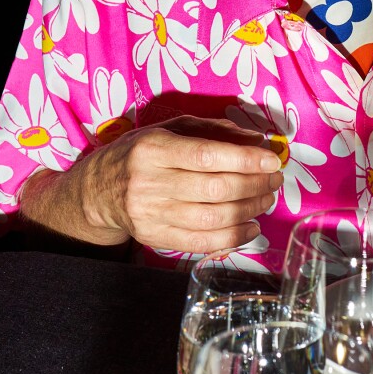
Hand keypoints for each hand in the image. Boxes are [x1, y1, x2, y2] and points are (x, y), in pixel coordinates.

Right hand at [76, 115, 286, 253]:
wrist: (97, 192)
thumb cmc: (140, 154)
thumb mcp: (168, 129)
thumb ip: (212, 130)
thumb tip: (255, 139)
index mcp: (152, 149)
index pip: (206, 156)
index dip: (244, 160)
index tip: (271, 160)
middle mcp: (149, 183)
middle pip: (215, 189)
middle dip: (255, 185)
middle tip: (274, 180)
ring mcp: (151, 215)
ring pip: (213, 219)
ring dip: (250, 210)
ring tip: (266, 199)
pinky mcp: (155, 239)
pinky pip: (202, 243)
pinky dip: (234, 238)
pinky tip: (250, 226)